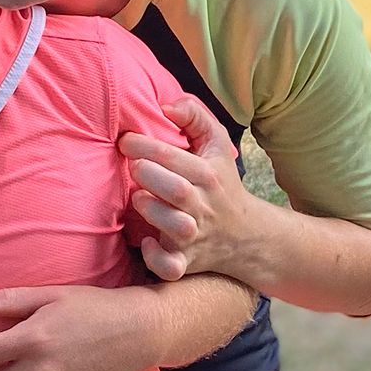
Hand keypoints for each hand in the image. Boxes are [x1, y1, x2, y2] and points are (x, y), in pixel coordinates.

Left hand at [120, 97, 262, 282]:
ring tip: (139, 197)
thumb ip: (194, 116)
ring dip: (151, 210)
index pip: (172, 156)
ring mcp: (194, 235)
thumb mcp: (216, 144)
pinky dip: (157, 258)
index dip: (143, 145)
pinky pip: (171, 266)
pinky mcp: (186, 261)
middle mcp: (202, 205)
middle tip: (132, 166)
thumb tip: (165, 104)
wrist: (244, 235)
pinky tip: (148, 243)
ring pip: (173, 225)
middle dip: (147, 174)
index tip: (126, 140)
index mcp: (207, 174)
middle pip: (174, 189)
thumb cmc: (220, 182)